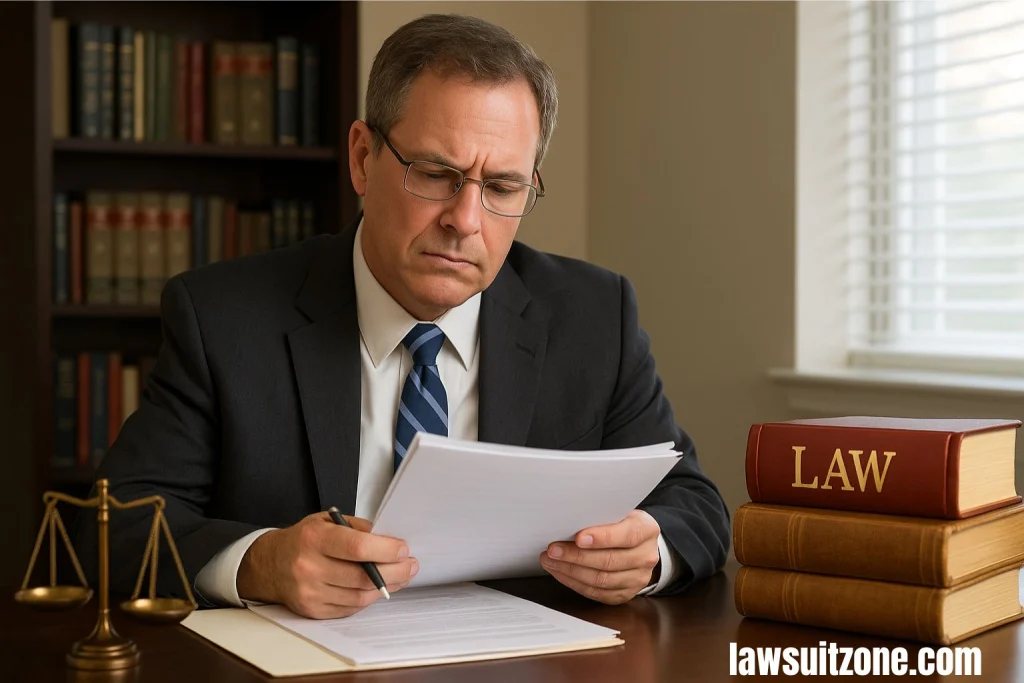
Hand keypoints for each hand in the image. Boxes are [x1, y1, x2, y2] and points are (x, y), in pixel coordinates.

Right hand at [237, 511, 417, 618]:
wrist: (270, 564)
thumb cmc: (303, 540)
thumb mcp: (326, 521)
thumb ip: (358, 528)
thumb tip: (388, 539)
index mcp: (314, 539)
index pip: (357, 547)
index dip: (385, 549)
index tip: (403, 549)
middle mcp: (309, 567)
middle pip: (362, 576)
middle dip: (395, 571)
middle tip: (411, 565)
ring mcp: (310, 592)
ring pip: (359, 596)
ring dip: (387, 587)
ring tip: (400, 576)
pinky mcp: (313, 610)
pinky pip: (350, 608)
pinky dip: (368, 598)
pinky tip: (379, 588)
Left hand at [539, 509, 659, 604]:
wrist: (639, 543)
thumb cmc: (622, 523)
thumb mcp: (619, 512)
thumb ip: (602, 516)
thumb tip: (570, 520)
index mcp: (647, 530)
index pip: (626, 536)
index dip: (602, 538)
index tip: (578, 538)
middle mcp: (646, 557)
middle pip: (610, 561)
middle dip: (577, 556)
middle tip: (553, 550)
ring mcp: (637, 579)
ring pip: (601, 580)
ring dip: (571, 571)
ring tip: (550, 561)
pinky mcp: (625, 594)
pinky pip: (597, 593)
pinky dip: (574, 583)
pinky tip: (560, 572)